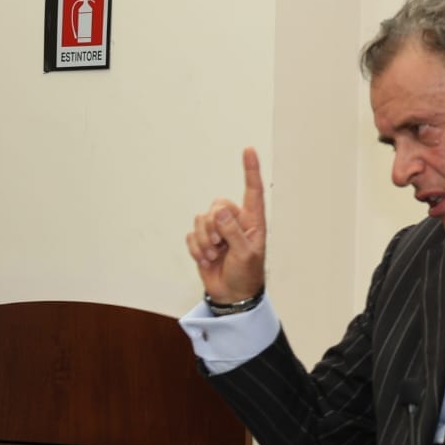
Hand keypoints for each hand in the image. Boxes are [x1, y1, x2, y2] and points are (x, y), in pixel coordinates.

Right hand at [186, 147, 267, 301]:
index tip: (249, 150)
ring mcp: (218, 230)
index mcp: (252, 221)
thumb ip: (233, 232)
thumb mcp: (245, 254)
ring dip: (204, 241)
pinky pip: (191, 234)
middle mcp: (235, 221)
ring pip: (202, 220)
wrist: (230, 295)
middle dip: (214, 227)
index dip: (250, 170)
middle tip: (220, 245)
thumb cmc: (246, 274)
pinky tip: (205, 260)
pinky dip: (196, 248)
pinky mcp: (203, 240)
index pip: (252, 191)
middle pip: (217, 206)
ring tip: (213, 256)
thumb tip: (219, 212)